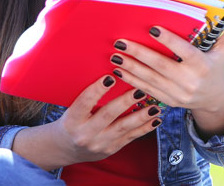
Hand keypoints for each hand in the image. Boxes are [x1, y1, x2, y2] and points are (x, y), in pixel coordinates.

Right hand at [12, 75, 160, 168]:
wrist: (68, 149)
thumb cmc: (72, 121)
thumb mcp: (72, 109)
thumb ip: (87, 96)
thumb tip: (111, 73)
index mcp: (72, 120)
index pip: (84, 102)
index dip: (97, 90)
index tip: (110, 77)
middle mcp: (85, 133)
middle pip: (107, 115)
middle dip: (125, 102)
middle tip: (140, 90)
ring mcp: (99, 143)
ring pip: (123, 128)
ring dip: (141, 116)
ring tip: (154, 106)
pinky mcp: (111, 149)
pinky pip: (130, 137)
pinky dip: (145, 128)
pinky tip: (156, 119)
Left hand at [110, 15, 223, 137]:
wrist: (216, 99)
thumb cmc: (218, 68)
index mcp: (203, 66)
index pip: (184, 51)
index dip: (168, 40)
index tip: (152, 28)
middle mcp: (190, 81)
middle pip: (161, 66)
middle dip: (139, 53)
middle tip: (121, 42)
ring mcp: (178, 94)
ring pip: (150, 79)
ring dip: (131, 67)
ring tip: (115, 55)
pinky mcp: (169, 101)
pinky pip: (148, 90)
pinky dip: (132, 81)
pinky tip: (120, 70)